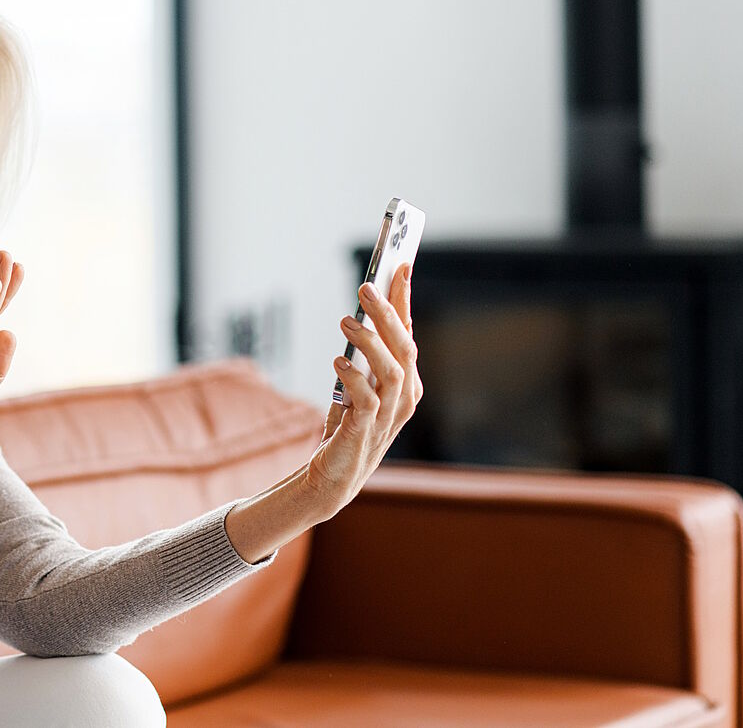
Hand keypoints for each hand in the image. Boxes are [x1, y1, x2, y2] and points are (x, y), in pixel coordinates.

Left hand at [307, 264, 422, 517]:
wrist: (334, 476)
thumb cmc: (348, 425)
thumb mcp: (360, 383)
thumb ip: (366, 353)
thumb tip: (363, 309)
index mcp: (406, 383)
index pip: (408, 333)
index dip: (405, 300)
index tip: (399, 265)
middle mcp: (404, 397)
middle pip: (404, 348)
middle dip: (388, 314)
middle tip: (365, 287)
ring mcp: (388, 416)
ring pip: (391, 371)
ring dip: (369, 342)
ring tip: (346, 319)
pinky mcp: (364, 431)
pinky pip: (366, 400)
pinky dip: (355, 377)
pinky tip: (338, 359)